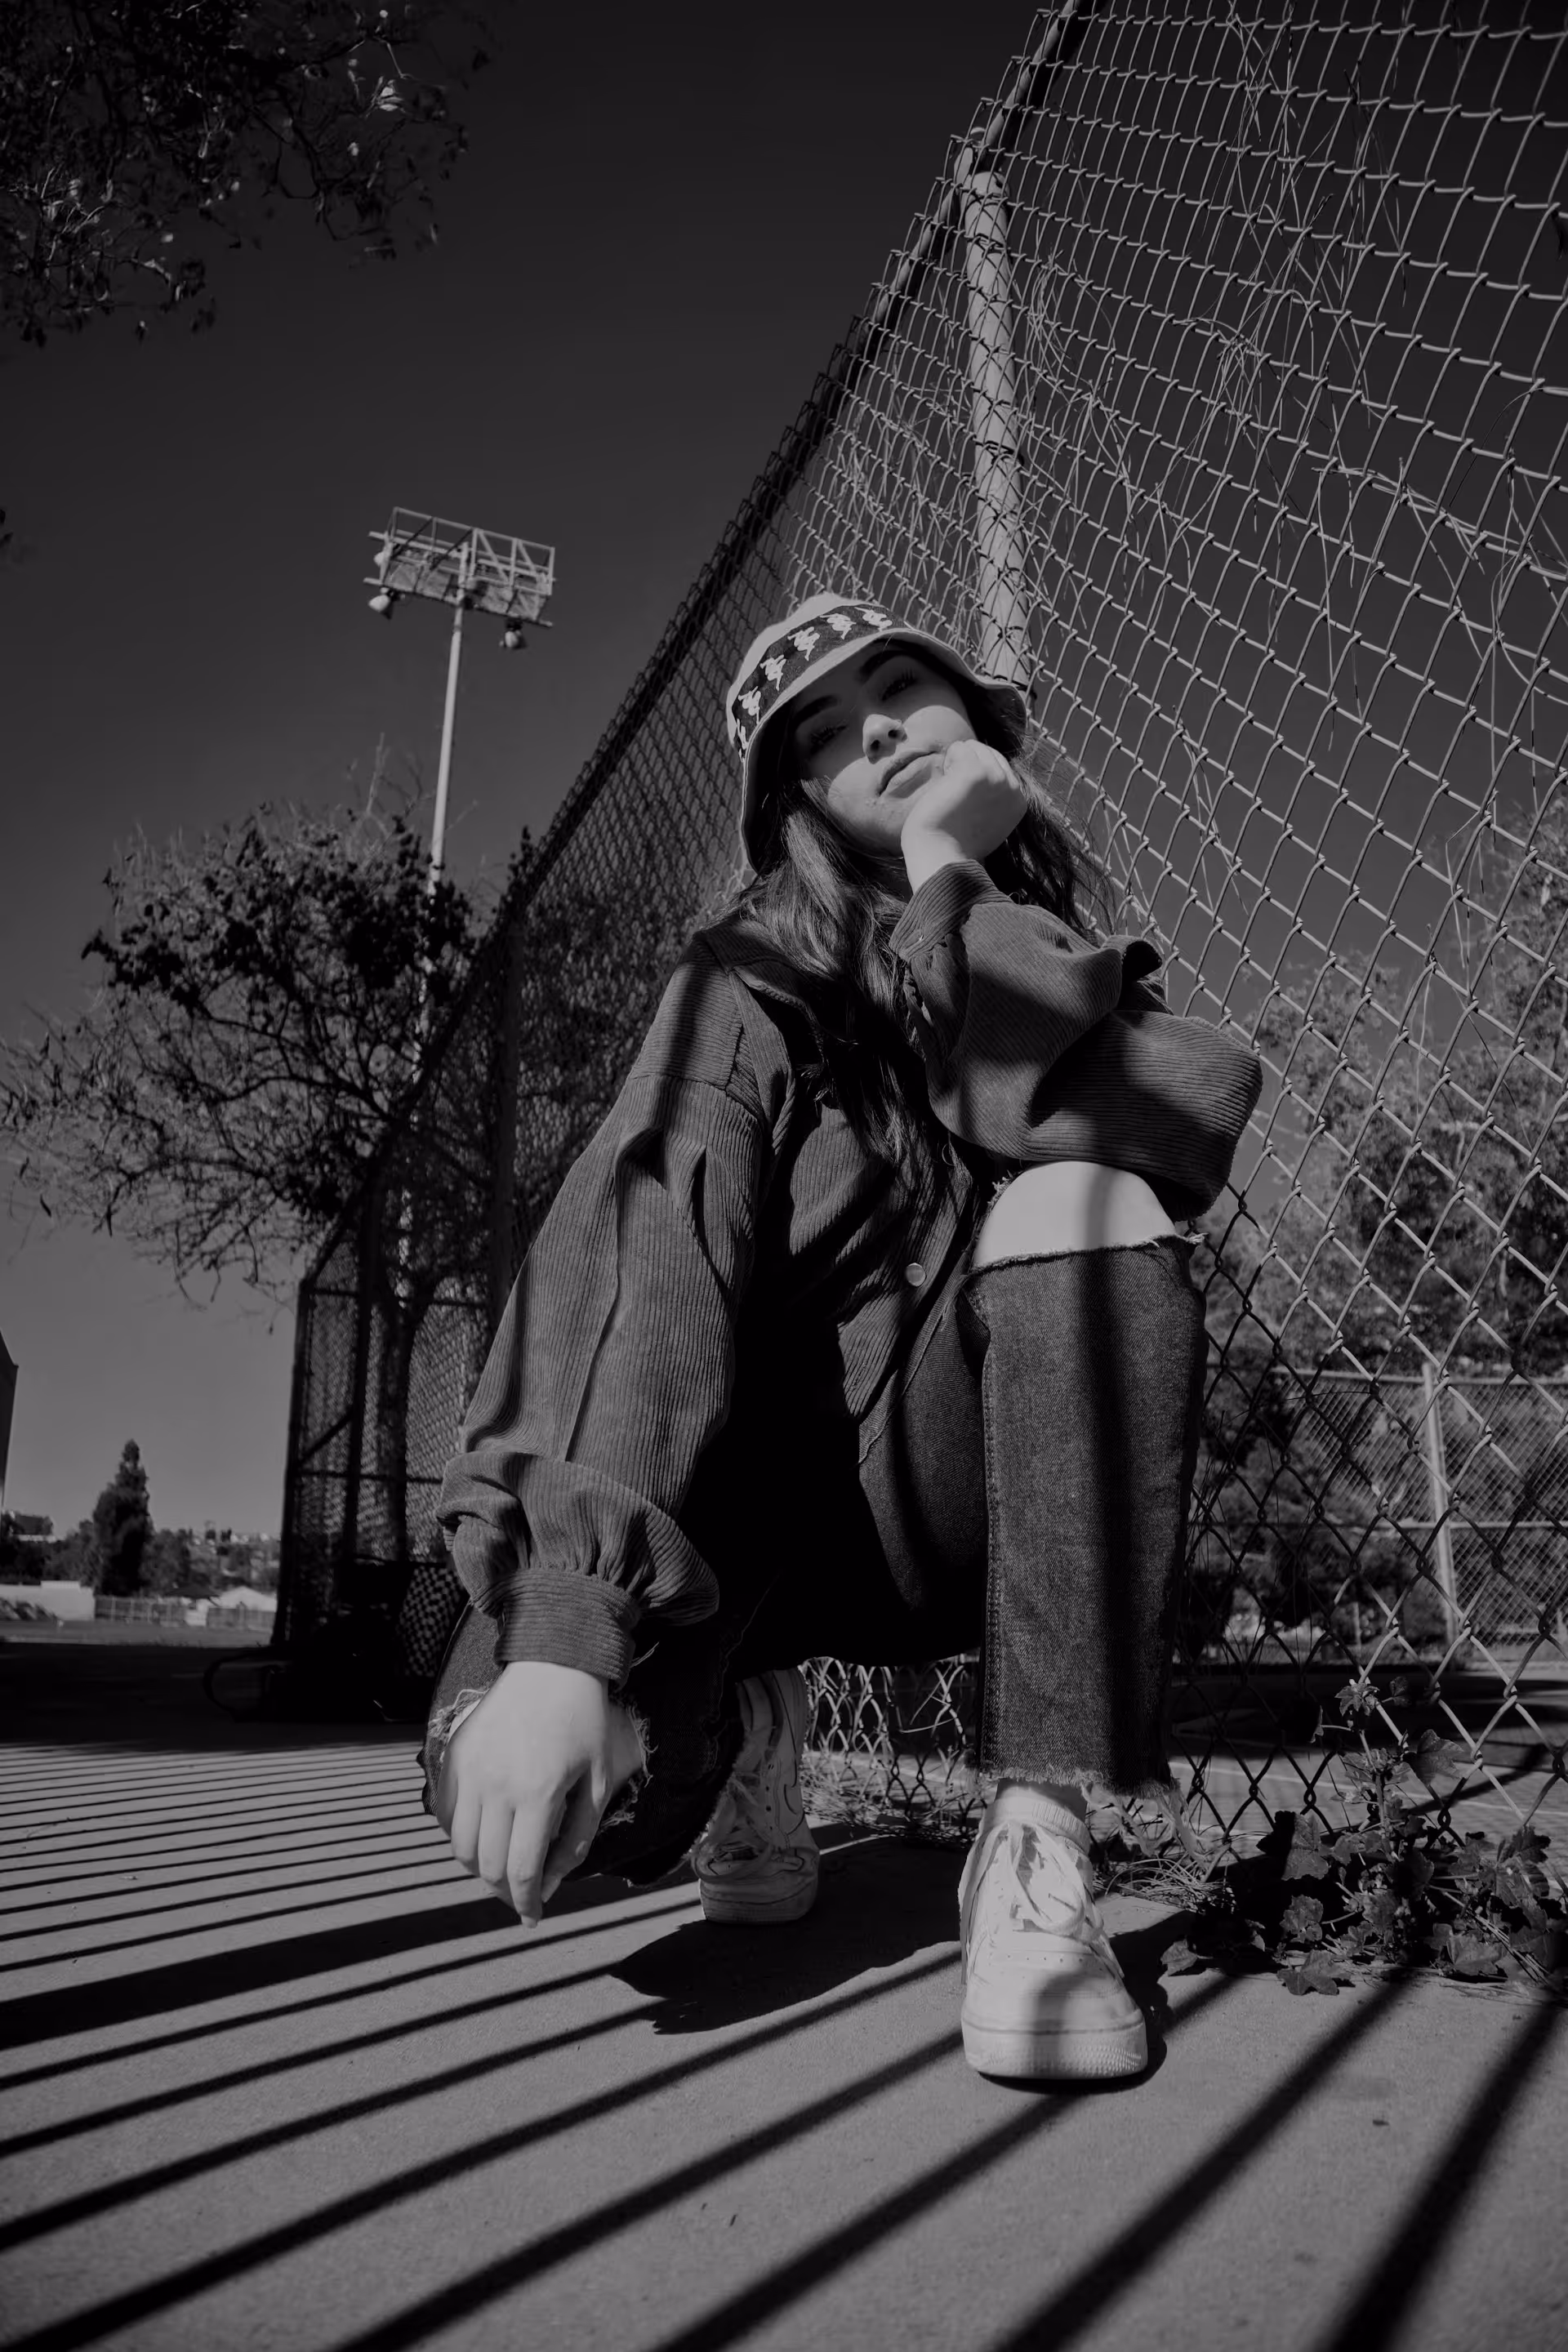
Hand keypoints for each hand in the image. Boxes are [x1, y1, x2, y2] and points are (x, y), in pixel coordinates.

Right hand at [434, 1659, 626, 1926]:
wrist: (553, 1663)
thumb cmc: (584, 1722)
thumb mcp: (598, 1781)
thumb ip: (577, 1839)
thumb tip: (550, 1884)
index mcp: (539, 1793)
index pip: (522, 1871)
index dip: (527, 1904)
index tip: (534, 1917)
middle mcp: (497, 1785)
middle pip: (487, 1866)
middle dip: (505, 1892)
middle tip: (521, 1897)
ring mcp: (470, 1770)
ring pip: (460, 1846)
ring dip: (479, 1867)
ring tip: (502, 1866)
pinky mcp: (454, 1756)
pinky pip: (445, 1814)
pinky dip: (459, 1834)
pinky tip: (483, 1833)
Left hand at [900, 740, 1027, 890]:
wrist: (942, 857)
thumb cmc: (956, 843)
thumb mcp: (990, 820)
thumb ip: (995, 797)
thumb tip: (987, 774)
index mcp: (1019, 801)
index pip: (1000, 765)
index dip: (978, 777)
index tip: (967, 803)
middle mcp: (1013, 787)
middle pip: (988, 752)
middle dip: (968, 766)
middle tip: (956, 797)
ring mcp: (996, 778)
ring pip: (974, 747)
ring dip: (957, 763)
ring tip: (950, 791)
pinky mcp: (976, 771)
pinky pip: (960, 747)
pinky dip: (948, 761)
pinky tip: (944, 785)